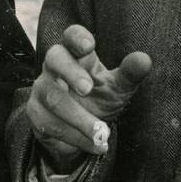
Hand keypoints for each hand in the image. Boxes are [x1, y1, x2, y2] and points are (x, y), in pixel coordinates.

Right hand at [25, 24, 151, 169]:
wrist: (81, 133)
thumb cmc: (100, 99)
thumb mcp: (118, 88)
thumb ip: (130, 74)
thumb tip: (144, 59)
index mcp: (76, 54)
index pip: (71, 36)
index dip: (77, 37)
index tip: (88, 45)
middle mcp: (54, 67)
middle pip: (54, 58)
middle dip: (70, 72)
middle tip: (88, 88)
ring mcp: (41, 89)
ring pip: (54, 98)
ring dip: (79, 117)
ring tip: (102, 132)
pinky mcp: (36, 114)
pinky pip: (51, 124)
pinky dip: (76, 137)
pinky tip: (96, 145)